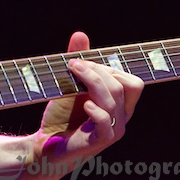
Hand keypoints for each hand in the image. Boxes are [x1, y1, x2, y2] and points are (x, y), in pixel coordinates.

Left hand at [34, 31, 142, 167]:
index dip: (111, 68)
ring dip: (92, 80)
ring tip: (71, 72)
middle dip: (100, 70)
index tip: (85, 62)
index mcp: (120, 105)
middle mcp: (121, 117)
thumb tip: (80, 34)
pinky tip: (83, 104)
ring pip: (114, 98)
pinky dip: (95, 109)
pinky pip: (106, 122)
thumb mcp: (70, 85)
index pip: (133, 82)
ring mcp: (113, 130)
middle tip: (74, 65)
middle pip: (125, 85)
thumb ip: (79, 62)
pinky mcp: (100, 141)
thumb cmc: (62, 117)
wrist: (46, 145)